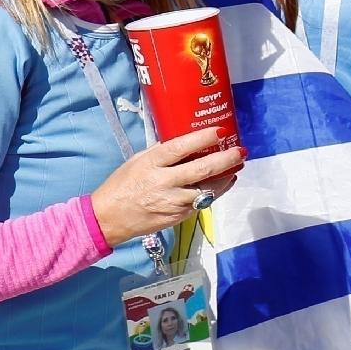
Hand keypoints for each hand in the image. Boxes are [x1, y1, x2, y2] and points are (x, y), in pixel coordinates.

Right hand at [90, 127, 242, 245]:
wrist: (109, 218)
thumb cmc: (122, 185)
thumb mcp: (137, 161)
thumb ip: (161, 152)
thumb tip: (185, 142)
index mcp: (151, 164)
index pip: (181, 148)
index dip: (202, 138)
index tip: (220, 131)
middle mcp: (164, 183)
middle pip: (202, 169)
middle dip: (226, 159)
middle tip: (241, 151)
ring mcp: (173, 202)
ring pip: (208, 189)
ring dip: (226, 177)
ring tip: (237, 166)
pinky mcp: (179, 217)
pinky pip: (203, 202)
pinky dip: (216, 191)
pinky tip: (225, 182)